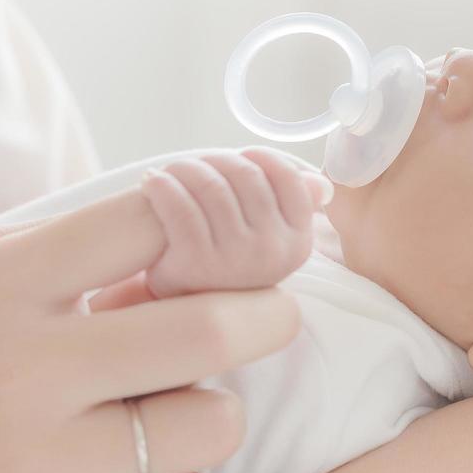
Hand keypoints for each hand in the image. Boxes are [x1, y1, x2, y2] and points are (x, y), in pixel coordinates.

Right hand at [0, 184, 300, 472]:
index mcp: (6, 287)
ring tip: (186, 416)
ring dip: (221, 414)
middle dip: (269, 316)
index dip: (216, 220)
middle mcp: (28, 372)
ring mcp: (44, 465)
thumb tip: (203, 229)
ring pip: (212, 425)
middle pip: (210, 329)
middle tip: (271, 317)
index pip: (151, 223)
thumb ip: (76, 249)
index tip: (235, 244)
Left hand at [140, 147, 333, 298]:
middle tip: (193, 164)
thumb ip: (290, 210)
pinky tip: (152, 183)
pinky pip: (180, 208)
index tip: (239, 156)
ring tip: (170, 173)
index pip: (288, 180)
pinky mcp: (198, 263)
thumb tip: (319, 184)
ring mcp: (236, 258)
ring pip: (212, 188)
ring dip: (184, 170)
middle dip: (214, 161)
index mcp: (297, 243)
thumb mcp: (269, 245)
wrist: (189, 316)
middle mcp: (273, 251)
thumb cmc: (230, 268)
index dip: (262, 158)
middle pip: (245, 176)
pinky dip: (162, 188)